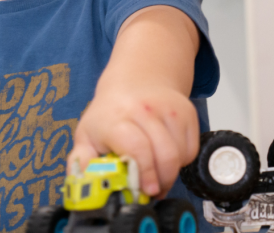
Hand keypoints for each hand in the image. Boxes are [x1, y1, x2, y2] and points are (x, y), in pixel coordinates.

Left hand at [68, 83, 199, 197]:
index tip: (145, 191)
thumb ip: (81, 163)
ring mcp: (170, 109)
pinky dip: (181, 160)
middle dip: (162, 181)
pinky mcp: (188, 112)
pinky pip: (191, 149)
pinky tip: (166, 156)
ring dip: (171, 172)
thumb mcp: (87, 136)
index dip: (144, 172)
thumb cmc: (111, 114)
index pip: (137, 147)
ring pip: (181, 154)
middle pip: (166, 155)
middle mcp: (146, 109)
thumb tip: (84, 186)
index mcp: (116, 118)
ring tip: (156, 173)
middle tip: (152, 191)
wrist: (137, 81)